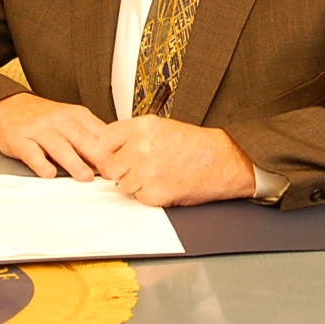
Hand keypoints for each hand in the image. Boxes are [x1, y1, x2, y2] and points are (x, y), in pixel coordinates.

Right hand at [0, 93, 107, 180]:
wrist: (9, 107)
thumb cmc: (44, 119)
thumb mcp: (71, 120)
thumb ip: (91, 136)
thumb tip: (115, 157)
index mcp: (76, 115)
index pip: (99, 132)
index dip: (112, 150)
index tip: (123, 165)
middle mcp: (59, 120)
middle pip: (82, 139)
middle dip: (98, 156)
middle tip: (110, 173)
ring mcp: (39, 129)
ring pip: (59, 146)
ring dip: (74, 162)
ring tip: (85, 177)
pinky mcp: (20, 139)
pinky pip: (31, 152)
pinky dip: (41, 163)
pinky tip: (49, 173)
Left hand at [89, 116, 256, 206]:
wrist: (219, 162)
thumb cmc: (194, 145)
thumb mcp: (161, 126)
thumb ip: (133, 134)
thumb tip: (108, 147)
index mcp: (143, 126)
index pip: (105, 139)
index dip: (109, 149)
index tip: (114, 153)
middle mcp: (142, 147)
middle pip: (110, 165)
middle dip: (120, 169)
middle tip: (135, 167)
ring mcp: (147, 171)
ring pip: (122, 184)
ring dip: (133, 183)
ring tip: (154, 174)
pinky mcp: (154, 193)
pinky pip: (137, 197)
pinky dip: (147, 194)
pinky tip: (163, 183)